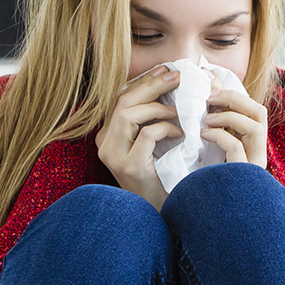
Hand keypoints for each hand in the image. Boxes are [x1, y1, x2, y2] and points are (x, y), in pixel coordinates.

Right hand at [97, 65, 181, 209]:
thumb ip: (152, 119)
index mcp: (107, 135)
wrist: (162, 214)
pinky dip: (165, 128)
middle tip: (175, 76)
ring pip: (128, 114)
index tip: (165, 70)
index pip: (120, 98)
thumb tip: (169, 83)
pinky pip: (146, 135)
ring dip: (157, 107)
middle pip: (122, 101)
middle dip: (151, 85)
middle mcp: (104, 144)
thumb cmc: (161, 177)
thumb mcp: (152, 144)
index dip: (143, 81)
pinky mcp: (129, 166)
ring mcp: (114, 156)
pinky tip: (180, 134)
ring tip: (179, 109)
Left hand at [203, 83, 268, 169]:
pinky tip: (204, 134)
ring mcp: (253, 166)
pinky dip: (219, 135)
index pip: (253, 110)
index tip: (210, 86)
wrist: (206, 217)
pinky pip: (236, 147)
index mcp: (253, 144)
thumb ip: (215, 122)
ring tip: (207, 119)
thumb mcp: (211, 145)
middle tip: (209, 97)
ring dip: (229, 117)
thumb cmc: (207, 174)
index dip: (233, 93)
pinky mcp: (243, 176)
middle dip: (234, 98)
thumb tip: (209, 88)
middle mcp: (258, 154)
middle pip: (260, 113)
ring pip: (255, 129)